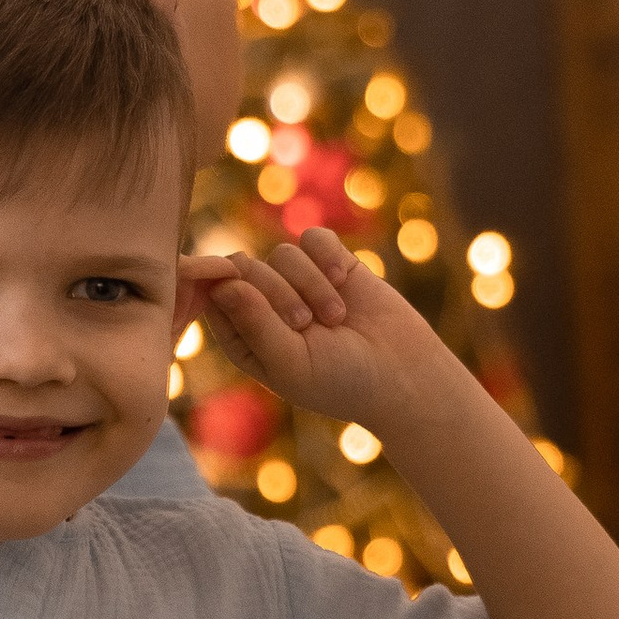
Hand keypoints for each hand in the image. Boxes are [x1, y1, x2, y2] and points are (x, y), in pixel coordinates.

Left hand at [187, 225, 441, 427]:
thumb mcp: (290, 363)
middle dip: (277, 292)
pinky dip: (327, 256)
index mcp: (243, 337)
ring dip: (310, 283)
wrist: (403, 374)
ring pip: (282, 253)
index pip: (215, 296)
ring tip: (335, 316)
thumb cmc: (340, 381)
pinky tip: (343, 281)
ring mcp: (298, 282)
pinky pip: (313, 238)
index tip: (254, 304)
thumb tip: (220, 284)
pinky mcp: (331, 263)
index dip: (228, 291)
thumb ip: (254, 324)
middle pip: (246, 268)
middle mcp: (265, 306)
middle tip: (306, 323)